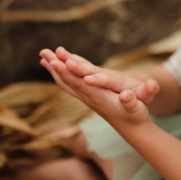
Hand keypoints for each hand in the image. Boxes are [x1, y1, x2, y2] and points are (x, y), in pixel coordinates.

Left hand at [39, 47, 158, 104]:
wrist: (132, 127)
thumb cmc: (135, 115)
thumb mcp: (137, 109)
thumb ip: (131, 102)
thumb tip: (127, 94)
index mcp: (99, 98)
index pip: (80, 84)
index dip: (68, 73)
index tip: (56, 61)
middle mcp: (90, 98)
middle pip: (69, 81)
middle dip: (56, 67)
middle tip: (43, 52)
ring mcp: (87, 98)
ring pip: (67, 82)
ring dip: (55, 70)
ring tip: (43, 55)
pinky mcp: (88, 96)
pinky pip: (71, 84)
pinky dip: (61, 74)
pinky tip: (55, 66)